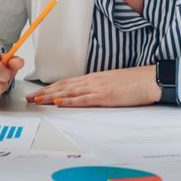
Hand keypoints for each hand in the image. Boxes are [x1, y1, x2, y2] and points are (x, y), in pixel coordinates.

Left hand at [28, 65, 159, 107]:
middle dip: (45, 92)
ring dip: (51, 96)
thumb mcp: (112, 83)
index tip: (38, 92)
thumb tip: (88, 95)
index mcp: (93, 78)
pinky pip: (84, 99)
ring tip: (37, 100)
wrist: (150, 79)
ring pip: (69, 92)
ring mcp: (97, 88)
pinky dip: (70, 101)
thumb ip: (99, 88)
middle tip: (30, 98)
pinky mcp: (105, 96)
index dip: (51, 88)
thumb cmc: (134, 83)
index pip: (67, 83)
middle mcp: (92, 81)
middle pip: (63, 86)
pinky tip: (59, 102)